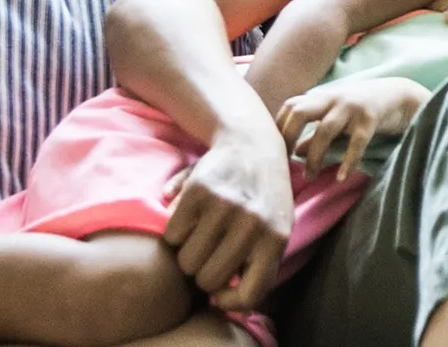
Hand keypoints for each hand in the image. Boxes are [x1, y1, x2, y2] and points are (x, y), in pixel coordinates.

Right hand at [162, 132, 294, 312]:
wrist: (252, 145)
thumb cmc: (263, 198)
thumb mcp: (276, 229)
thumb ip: (258, 265)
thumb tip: (223, 301)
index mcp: (276, 240)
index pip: (249, 295)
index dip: (229, 302)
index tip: (220, 294)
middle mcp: (252, 224)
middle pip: (208, 279)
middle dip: (203, 273)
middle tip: (208, 256)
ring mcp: (225, 207)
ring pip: (186, 261)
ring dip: (187, 255)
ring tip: (200, 238)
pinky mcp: (198, 191)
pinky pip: (172, 235)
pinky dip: (175, 234)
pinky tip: (190, 219)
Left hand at [276, 76, 431, 180]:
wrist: (401, 95)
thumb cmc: (364, 109)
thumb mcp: (338, 119)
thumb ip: (316, 133)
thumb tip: (294, 151)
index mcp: (322, 97)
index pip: (290, 107)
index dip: (278, 127)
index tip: (274, 150)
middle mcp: (333, 98)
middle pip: (300, 112)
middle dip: (287, 136)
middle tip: (283, 162)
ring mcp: (351, 106)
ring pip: (325, 130)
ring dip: (315, 156)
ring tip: (310, 177)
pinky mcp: (371, 117)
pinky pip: (356, 141)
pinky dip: (348, 161)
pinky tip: (342, 177)